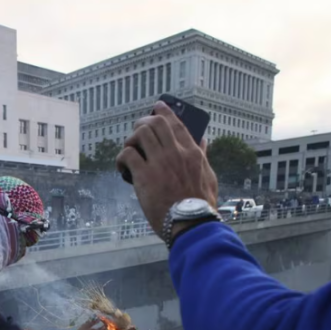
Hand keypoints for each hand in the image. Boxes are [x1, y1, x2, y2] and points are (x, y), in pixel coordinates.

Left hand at [115, 101, 218, 237]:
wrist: (191, 223)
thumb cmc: (200, 205)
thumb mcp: (209, 177)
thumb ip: (204, 157)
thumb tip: (203, 141)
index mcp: (192, 152)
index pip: (177, 123)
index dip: (164, 112)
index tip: (157, 107)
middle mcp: (175, 152)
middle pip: (155, 123)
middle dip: (143, 123)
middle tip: (137, 131)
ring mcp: (159, 163)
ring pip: (140, 134)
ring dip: (131, 139)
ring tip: (130, 151)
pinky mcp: (144, 176)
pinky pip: (127, 154)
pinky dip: (121, 158)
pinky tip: (122, 167)